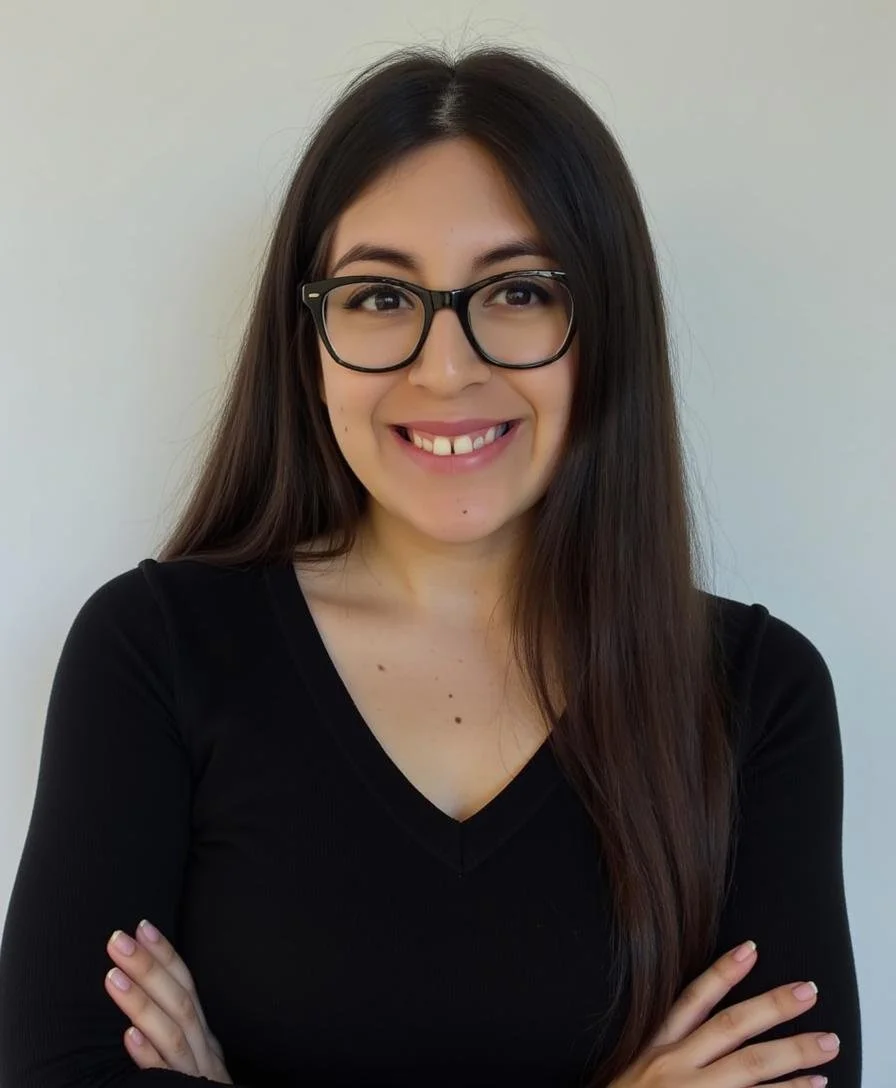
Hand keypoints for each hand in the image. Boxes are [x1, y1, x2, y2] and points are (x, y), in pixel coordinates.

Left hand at [104, 919, 232, 1082]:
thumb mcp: (194, 1057)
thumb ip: (178, 1029)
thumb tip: (146, 994)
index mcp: (204, 1035)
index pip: (187, 985)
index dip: (166, 954)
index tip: (143, 925)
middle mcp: (203, 1050)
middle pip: (179, 1001)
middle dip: (148, 967)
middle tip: (118, 938)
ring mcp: (195, 1075)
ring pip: (172, 1033)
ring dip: (141, 1002)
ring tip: (111, 976)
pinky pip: (165, 1076)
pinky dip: (148, 1056)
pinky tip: (128, 1037)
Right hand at [609, 941, 838, 1086]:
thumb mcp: (631, 1069)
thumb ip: (663, 1050)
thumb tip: (705, 1031)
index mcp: (654, 1047)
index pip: (692, 1001)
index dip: (722, 973)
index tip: (751, 949)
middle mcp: (675, 1066)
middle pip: (731, 1028)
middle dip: (772, 1007)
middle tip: (809, 991)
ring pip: (751, 1066)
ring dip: (794, 1052)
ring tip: (829, 1041)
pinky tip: (815, 1085)